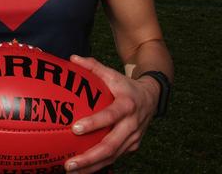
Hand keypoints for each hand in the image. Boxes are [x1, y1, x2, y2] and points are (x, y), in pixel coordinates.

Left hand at [64, 55, 159, 172]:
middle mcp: (132, 124)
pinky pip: (114, 158)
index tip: (75, 128)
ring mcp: (134, 138)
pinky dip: (99, 165)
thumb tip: (72, 58)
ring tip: (71, 170)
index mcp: (127, 105)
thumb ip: (93, 66)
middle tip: (69, 164)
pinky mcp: (133, 147)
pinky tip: (82, 170)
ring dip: (92, 166)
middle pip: (111, 145)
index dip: (95, 123)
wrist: (151, 97)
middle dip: (89, 157)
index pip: (110, 115)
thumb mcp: (112, 74)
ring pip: (112, 157)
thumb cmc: (125, 86)